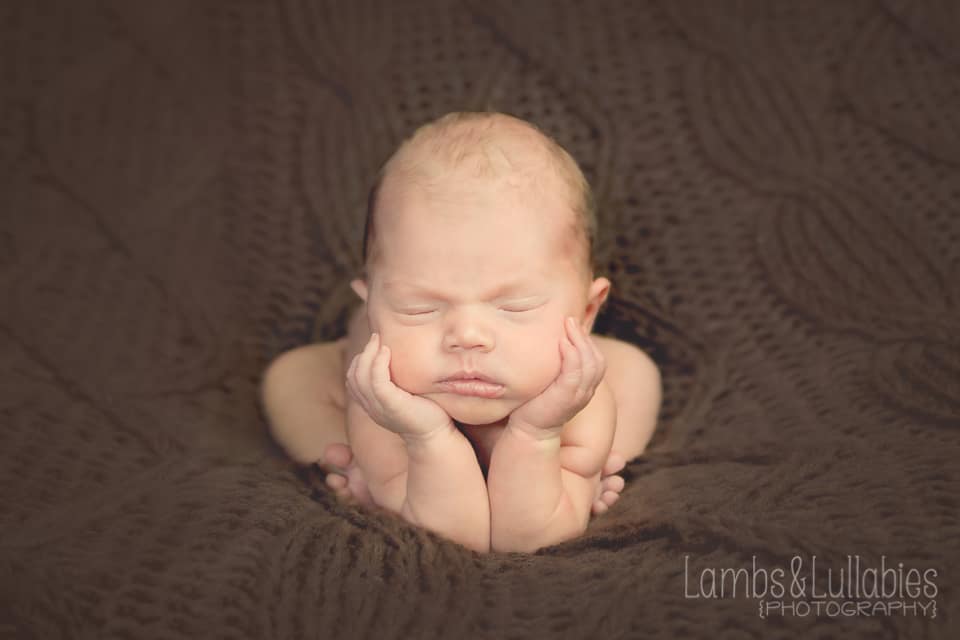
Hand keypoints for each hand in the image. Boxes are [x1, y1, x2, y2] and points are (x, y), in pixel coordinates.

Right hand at [346, 332, 453, 439]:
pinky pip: (376, 381)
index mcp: (372, 406)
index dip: (360, 360)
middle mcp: (371, 408)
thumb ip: (398, 383)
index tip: (374, 346)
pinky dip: (378, 363)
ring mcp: (379, 408)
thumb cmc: (427, 414)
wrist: (436, 437)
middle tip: (376, 336)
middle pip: (353, 376)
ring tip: (379, 339)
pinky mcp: (392, 406)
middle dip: (362, 353)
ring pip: (361, 376)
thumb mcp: (406, 396)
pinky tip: (386, 351)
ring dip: (368, 353)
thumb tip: (402, 359)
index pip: (354, 380)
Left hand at [509, 317, 606, 437]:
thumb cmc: (536, 404)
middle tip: (570, 319)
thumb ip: (557, 366)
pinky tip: (563, 343)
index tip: (573, 324)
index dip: (587, 340)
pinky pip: (575, 373)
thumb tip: (551, 342)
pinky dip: (571, 355)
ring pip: (590, 364)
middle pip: (597, 359)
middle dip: (585, 337)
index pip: (596, 359)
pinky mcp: (566, 397)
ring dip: (580, 341)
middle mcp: (586, 391)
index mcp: (585, 387)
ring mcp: (578, 395)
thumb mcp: (551, 381)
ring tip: (568, 324)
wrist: (529, 431)